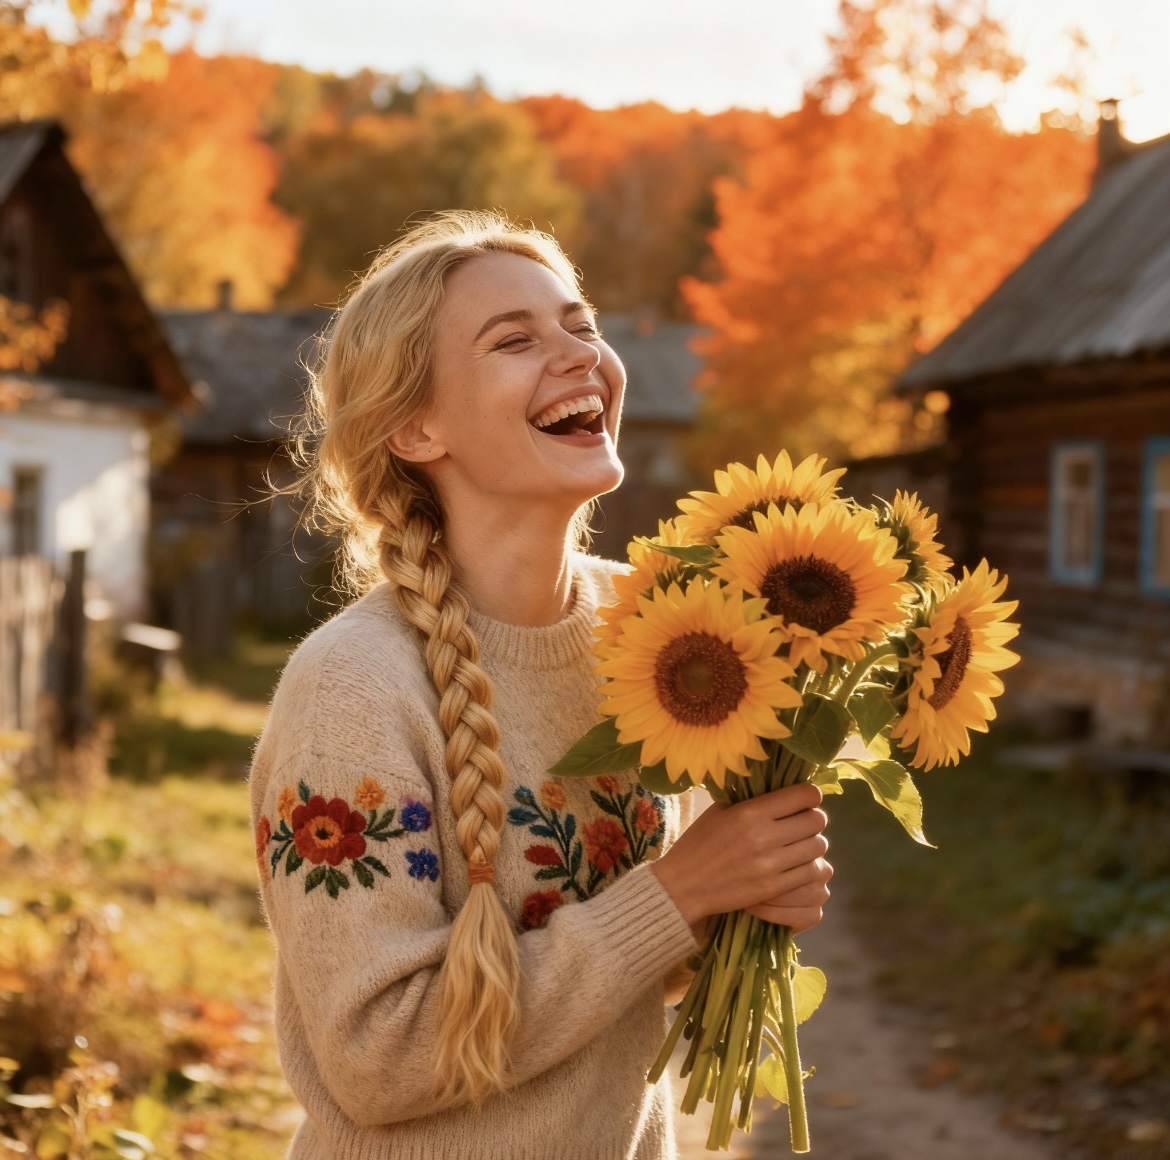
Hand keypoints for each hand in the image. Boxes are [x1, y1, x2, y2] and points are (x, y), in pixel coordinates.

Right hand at [651, 783, 831, 933]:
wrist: (684, 885)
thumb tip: (782, 787)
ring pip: (818, 847)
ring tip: (799, 844)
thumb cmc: (700, 842)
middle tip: (802, 822)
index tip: (804, 799)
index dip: (809, 795)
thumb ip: (752, 799)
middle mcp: (763, 836)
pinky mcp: (773, 887)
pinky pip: (809, 872)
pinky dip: (806, 866)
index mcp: (750, 812)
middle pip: (817, 820)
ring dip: (812, 843)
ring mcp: (770, 864)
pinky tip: (794, 863)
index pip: (804, 795)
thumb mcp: (721, 811)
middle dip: (813, 818)